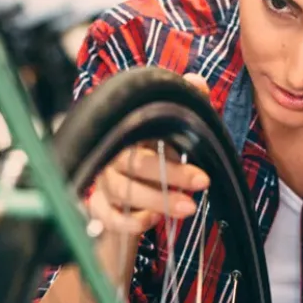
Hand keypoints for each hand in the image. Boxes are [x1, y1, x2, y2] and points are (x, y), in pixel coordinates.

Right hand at [86, 74, 210, 235]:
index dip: (170, 150)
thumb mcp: (175, 125)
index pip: (142, 133)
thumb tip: (197, 82)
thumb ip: (187, 100)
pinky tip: (153, 220)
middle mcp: (112, 155)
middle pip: (132, 165)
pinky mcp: (99, 206)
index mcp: (129, 132)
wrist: (136, 184)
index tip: (202, 170)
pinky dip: (128, 221)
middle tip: (202, 183)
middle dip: (169, 176)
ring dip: (156, 201)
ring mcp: (103, 181)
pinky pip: (106, 215)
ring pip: (121, 191)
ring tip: (188, 208)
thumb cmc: (157, 149)